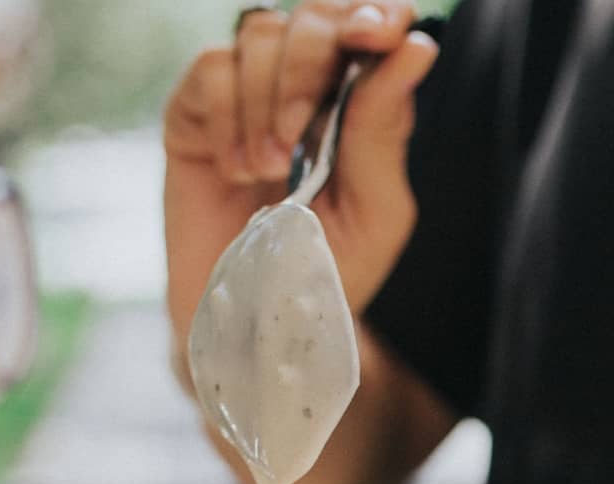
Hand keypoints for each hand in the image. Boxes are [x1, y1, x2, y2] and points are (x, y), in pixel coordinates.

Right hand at [163, 0, 437, 344]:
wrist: (257, 322)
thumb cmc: (328, 270)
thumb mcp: (376, 210)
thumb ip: (385, 129)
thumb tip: (417, 47)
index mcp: (364, 104)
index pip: (373, 24)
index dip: (375, 13)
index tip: (376, 35)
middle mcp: (308, 86)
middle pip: (313, 15)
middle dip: (310, 64)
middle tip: (300, 136)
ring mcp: (249, 94)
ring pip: (259, 32)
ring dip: (267, 101)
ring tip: (269, 173)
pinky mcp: (196, 112)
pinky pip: (210, 68)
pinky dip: (227, 115)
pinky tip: (236, 170)